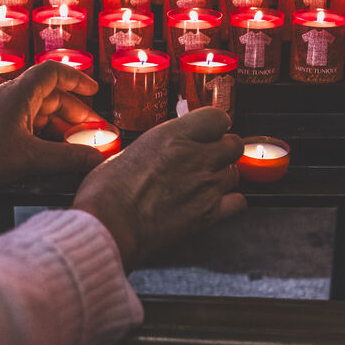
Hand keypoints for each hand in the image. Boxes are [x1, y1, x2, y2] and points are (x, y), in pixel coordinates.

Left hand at [0, 61, 106, 197]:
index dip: (77, 79)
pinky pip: (30, 128)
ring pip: (42, 114)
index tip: (94, 91)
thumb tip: (95, 157)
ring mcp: (5, 114)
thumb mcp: (30, 157)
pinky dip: (48, 138)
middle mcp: (12, 99)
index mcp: (19, 93)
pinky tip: (59, 154)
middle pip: (52, 96)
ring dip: (63, 128)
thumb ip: (68, 157)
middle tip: (96, 132)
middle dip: (76, 114)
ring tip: (82, 146)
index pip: (53, 72)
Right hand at [73, 107, 245, 268]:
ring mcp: (205, 185)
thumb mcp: (127, 153)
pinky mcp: (209, 214)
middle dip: (223, 151)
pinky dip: (230, 203)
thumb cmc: (106, 193)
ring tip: (205, 185)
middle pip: (233, 144)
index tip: (208, 133)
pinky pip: (238, 202)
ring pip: (235, 173)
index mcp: (173, 136)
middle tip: (208, 159)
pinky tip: (215, 205)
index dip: (215, 126)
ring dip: (223, 177)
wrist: (109, 227)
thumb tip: (160, 150)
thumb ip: (155, 148)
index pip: (217, 117)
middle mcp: (195, 156)